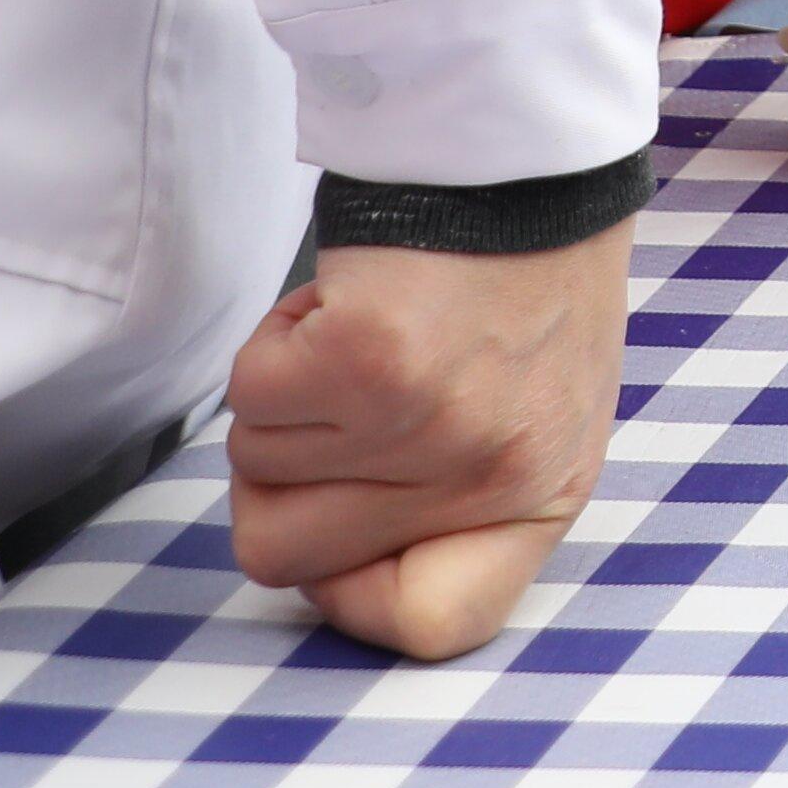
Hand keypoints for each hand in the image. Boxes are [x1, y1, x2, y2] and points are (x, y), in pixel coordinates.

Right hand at [222, 228, 622, 657]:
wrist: (529, 161)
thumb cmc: (525, 288)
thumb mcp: (532, 418)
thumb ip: (454, 506)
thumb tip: (337, 577)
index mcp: (540, 499)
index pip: (430, 626)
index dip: (352, 592)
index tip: (352, 528)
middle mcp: (487, 476)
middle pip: (281, 556)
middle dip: (286, 476)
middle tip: (351, 400)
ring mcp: (426, 424)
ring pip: (253, 463)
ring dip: (290, 396)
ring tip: (373, 332)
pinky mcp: (365, 361)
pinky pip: (247, 392)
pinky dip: (276, 341)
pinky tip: (350, 298)